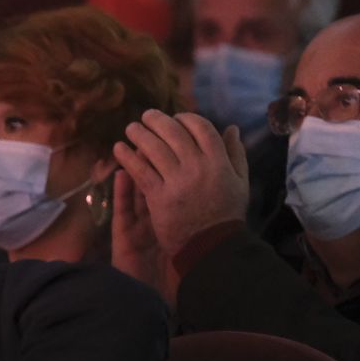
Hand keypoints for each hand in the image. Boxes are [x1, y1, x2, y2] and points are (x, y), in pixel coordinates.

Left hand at [112, 110, 247, 257]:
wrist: (211, 244)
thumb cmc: (226, 212)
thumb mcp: (241, 182)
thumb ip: (236, 154)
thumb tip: (232, 128)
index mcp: (219, 162)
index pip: (201, 128)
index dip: (187, 118)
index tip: (176, 117)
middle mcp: (198, 167)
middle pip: (174, 133)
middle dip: (158, 120)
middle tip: (147, 116)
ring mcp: (177, 181)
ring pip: (154, 148)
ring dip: (139, 134)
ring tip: (131, 128)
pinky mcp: (159, 196)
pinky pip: (140, 170)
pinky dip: (127, 157)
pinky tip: (118, 148)